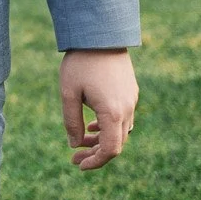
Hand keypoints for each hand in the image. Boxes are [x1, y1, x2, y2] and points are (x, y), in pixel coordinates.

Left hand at [60, 49, 137, 170]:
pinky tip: (93, 124)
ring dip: (102, 140)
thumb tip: (74, 144)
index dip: (95, 162)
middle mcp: (127, 109)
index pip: (110, 150)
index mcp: (113, 113)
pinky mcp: (130, 92)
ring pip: (120, 132)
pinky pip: (123, 118)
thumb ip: (71, 122)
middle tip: (74, 156)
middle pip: (116, 144)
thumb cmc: (81, 63)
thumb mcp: (68, 93)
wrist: (100, 34)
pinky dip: (109, 127)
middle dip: (96, 154)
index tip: (78, 165)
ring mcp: (131, 100)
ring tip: (81, 139)